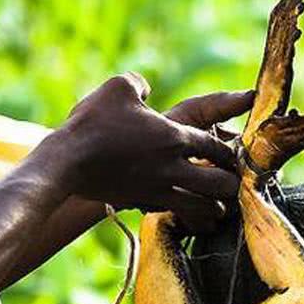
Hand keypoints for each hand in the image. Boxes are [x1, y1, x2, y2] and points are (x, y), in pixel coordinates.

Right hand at [58, 73, 252, 228]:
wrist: (68, 161)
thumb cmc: (93, 121)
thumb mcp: (118, 87)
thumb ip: (140, 85)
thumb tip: (145, 90)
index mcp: (174, 136)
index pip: (215, 146)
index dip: (230, 152)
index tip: (235, 155)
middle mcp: (173, 167)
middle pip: (219, 183)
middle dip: (231, 184)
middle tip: (234, 183)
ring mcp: (159, 189)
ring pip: (203, 207)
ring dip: (214, 206)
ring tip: (219, 206)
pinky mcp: (143, 203)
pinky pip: (178, 215)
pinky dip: (191, 218)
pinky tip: (193, 218)